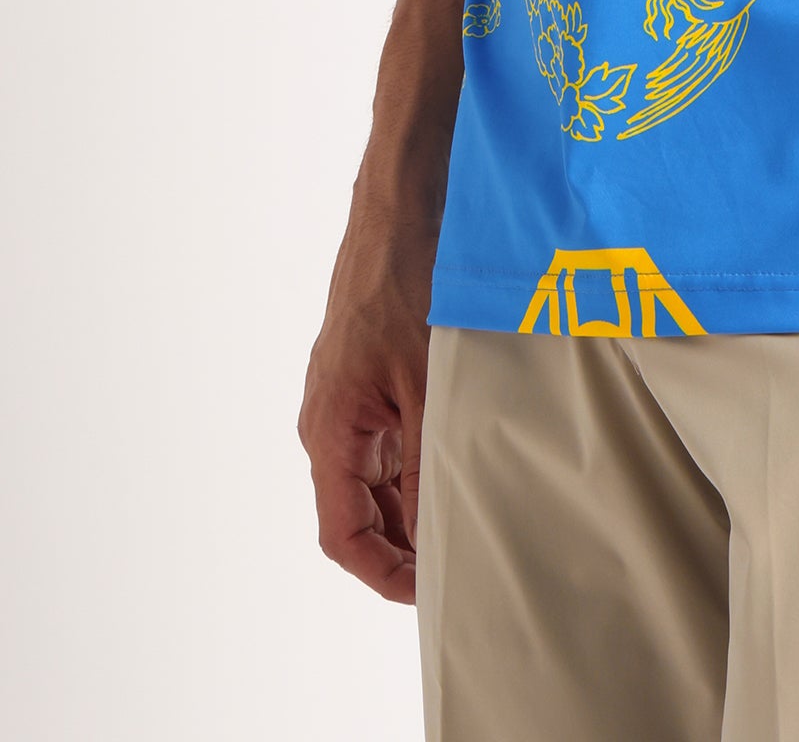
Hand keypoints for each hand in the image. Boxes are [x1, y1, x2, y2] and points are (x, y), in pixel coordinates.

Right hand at [298, 227, 436, 605]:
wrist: (403, 205)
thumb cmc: (408, 282)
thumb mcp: (427, 386)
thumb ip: (426, 465)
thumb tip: (434, 535)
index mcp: (330, 429)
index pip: (343, 535)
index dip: (385, 574)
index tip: (431, 592)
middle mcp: (330, 420)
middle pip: (358, 513)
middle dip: (404, 545)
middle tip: (461, 561)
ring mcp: (349, 398)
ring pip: (374, 479)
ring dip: (412, 504)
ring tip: (468, 518)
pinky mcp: (369, 376)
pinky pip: (387, 441)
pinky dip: (417, 464)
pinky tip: (458, 464)